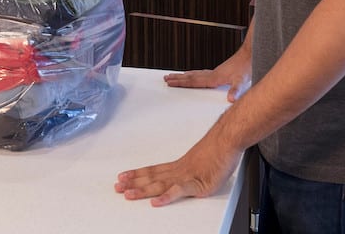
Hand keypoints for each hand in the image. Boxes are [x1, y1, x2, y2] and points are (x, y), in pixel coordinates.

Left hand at [114, 139, 240, 206]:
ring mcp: (186, 177)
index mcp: (178, 165)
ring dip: (142, 190)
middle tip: (117, 187)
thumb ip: (191, 169)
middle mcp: (178, 170)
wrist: (227, 141)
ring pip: (159, 185)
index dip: (137, 173)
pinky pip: (179, 192)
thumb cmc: (218, 150)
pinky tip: (156, 202)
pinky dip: (166, 197)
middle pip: (151, 177)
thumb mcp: (201, 160)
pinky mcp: (197, 184)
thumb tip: (188, 174)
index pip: (152, 170)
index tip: (123, 176)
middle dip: (133, 183)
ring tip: (128, 194)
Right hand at [164, 53, 249, 102]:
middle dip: (178, 78)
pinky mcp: (219, 71)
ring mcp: (215, 72)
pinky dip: (194, 75)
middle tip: (166, 78)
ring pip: (195, 74)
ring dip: (184, 76)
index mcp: (214, 78)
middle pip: (191, 76)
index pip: (193, 81)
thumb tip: (231, 99)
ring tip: (175, 76)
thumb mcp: (242, 81)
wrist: (250, 54)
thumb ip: (236, 90)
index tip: (169, 82)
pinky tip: (195, 76)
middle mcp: (212, 74)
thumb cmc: (246, 67)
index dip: (181, 83)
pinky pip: (201, 73)